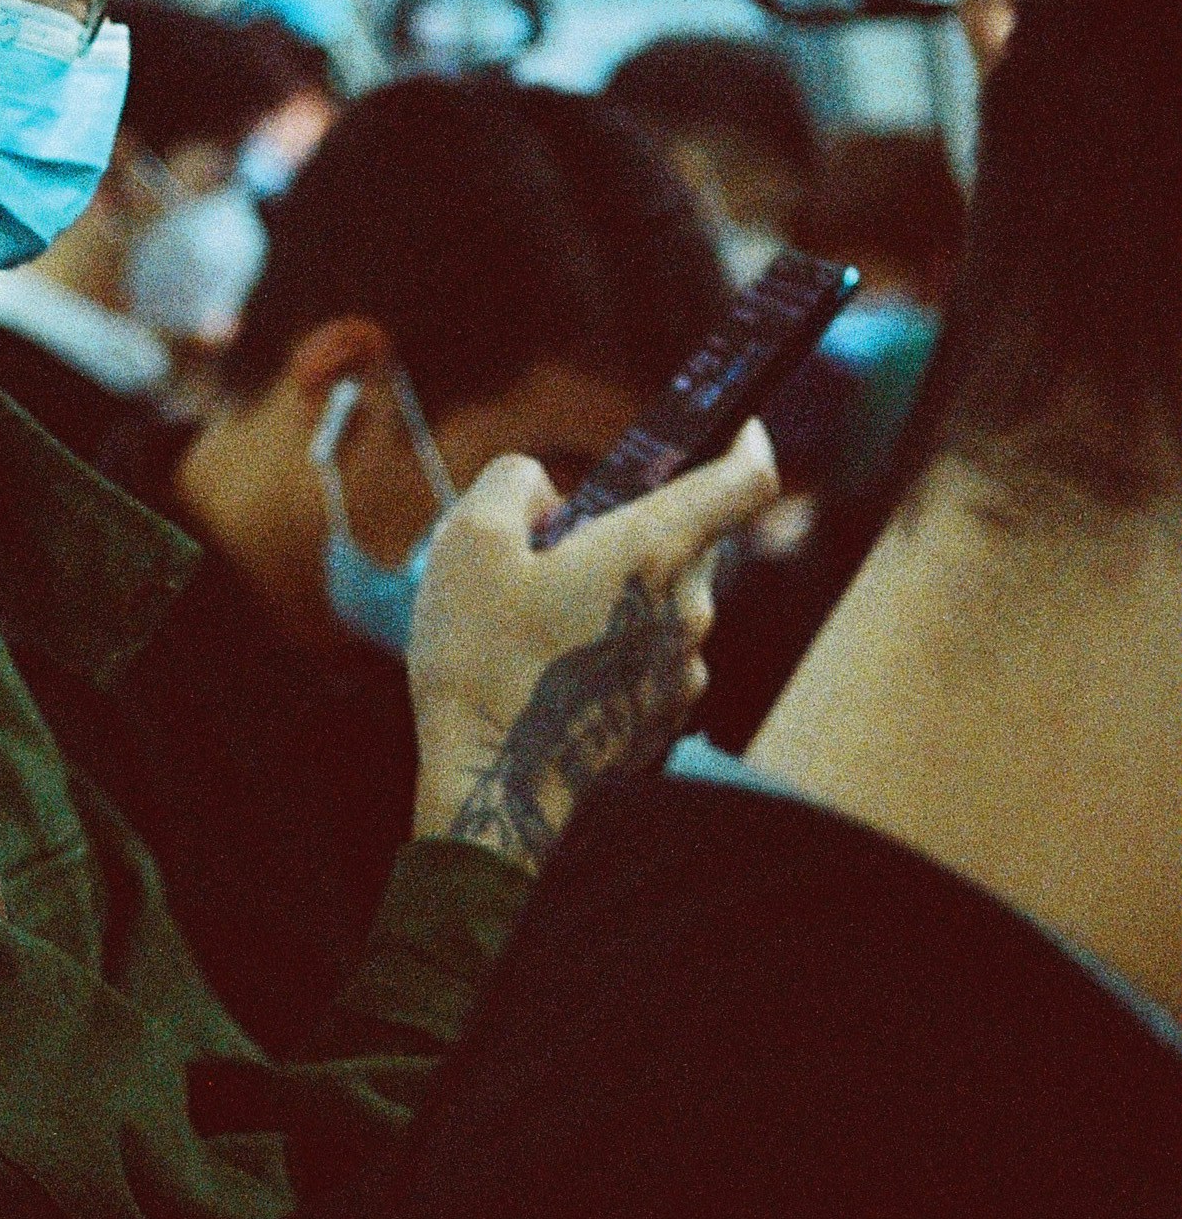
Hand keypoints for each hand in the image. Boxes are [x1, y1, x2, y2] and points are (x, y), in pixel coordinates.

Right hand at [408, 423, 777, 866]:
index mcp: (654, 552)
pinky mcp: (664, 717)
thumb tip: (548, 492)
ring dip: (617, 593)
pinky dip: (611, 646)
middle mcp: (689, 610)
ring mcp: (683, 671)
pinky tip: (548, 670)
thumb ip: (513, 483)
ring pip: (664, 601)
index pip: (743, 482)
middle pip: (686, 540)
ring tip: (535, 619)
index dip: (748, 444)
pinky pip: (648, 656)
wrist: (497, 792)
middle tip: (553, 544)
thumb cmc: (483, 662)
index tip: (741, 426)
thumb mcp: (469, 541)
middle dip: (631, 528)